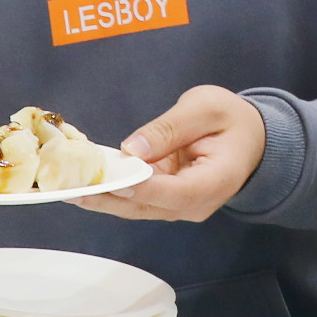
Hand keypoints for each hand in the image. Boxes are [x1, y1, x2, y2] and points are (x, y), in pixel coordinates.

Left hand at [75, 86, 266, 222]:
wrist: (251, 140)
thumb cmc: (232, 120)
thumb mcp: (206, 108)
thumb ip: (171, 127)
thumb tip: (133, 148)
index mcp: (216, 181)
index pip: (177, 192)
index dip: (145, 187)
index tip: (116, 178)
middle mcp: (196, 204)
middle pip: (148, 206)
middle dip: (107, 197)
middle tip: (69, 189)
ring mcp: (179, 207)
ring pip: (135, 207)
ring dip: (101, 197)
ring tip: (65, 187)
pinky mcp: (165, 200)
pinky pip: (135, 198)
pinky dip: (109, 190)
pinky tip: (82, 180)